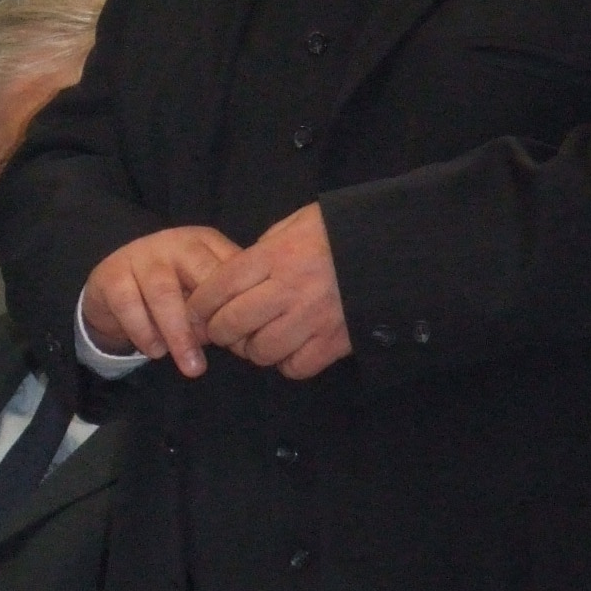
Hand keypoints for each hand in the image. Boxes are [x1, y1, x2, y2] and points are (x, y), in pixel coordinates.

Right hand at [80, 226, 239, 375]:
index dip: (239, 304)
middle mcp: (174, 242)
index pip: (231, 268)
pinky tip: (157, 352)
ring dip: (180, 333)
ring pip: (164, 293)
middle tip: (221, 349)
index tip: (243, 337)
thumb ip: (223, 306)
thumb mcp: (201, 290)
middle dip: (211, 318)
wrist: (112, 287)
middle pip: (201, 276)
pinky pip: (129, 305)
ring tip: (192, 367)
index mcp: (205, 242)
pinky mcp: (111, 276)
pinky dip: (145, 333)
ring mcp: (140, 256)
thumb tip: (244, 340)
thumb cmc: (171, 290)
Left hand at [186, 202, 350, 379]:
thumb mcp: (296, 223)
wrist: (392, 250)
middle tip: (225, 328)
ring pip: (260, 351)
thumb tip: (236, 274)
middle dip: (220, 331)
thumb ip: (264, 248)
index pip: (220, 286)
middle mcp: (290, 289)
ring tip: (259, 338)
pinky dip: (287, 363)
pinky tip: (290, 349)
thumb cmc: (340, 231)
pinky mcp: (334, 342)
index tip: (197, 310)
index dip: (200, 304)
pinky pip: (295, 367)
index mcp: (277, 256)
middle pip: (232, 324)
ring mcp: (313, 319)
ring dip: (253, 349)